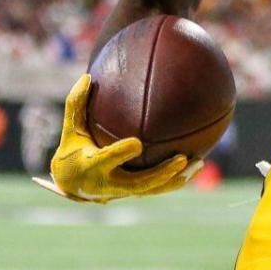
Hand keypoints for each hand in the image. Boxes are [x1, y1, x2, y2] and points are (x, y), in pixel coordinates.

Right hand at [33, 74, 198, 202]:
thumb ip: (76, 104)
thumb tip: (87, 76)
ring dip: (176, 179)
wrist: (73, 184)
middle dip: (160, 174)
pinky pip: (159, 189)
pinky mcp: (135, 193)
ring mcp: (124, 191)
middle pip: (138, 183)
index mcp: (92, 166)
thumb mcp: (72, 128)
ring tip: (198, 163)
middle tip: (181, 159)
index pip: (107, 160)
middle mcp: (109, 183)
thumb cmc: (73, 149)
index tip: (137, 143)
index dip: (120, 154)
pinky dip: (177, 180)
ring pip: (153, 189)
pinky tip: (198, 165)